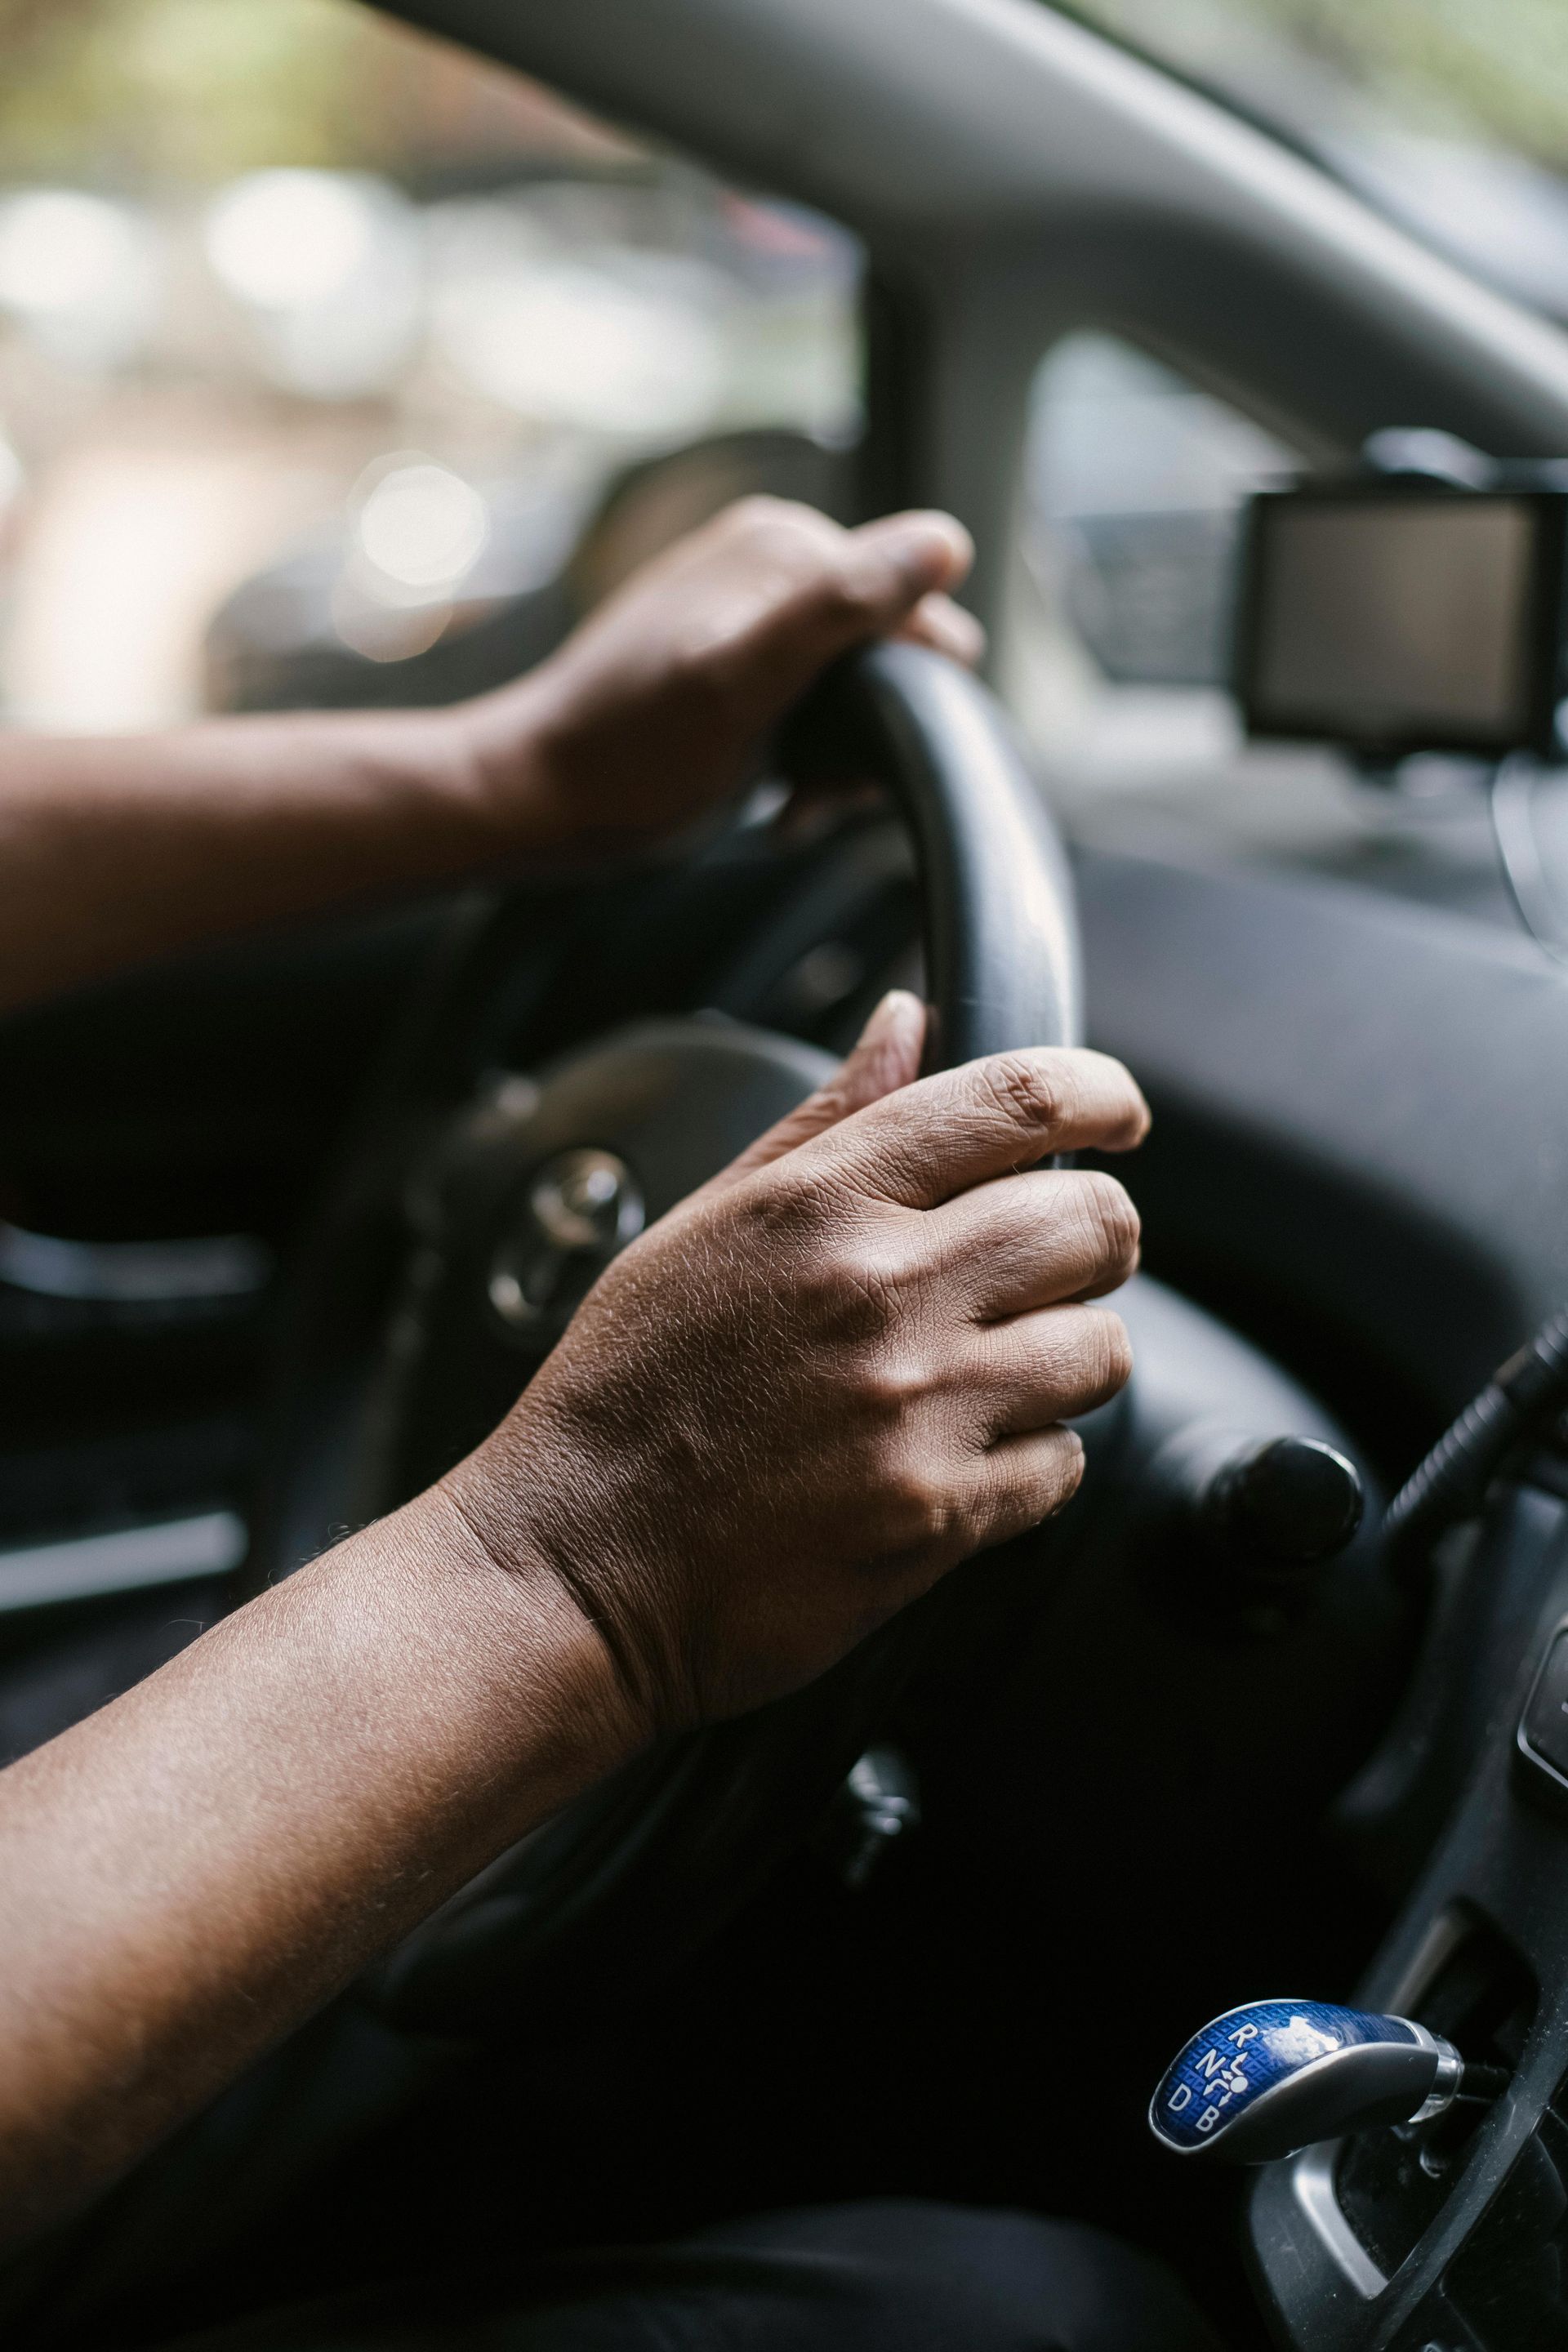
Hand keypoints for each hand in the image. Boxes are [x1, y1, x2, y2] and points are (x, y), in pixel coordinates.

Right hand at [444, 994, 1147, 1739]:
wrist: (573, 1569)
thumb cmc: (624, 1397)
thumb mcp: (702, 1227)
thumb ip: (825, 1122)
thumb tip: (908, 1024)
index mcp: (820, 1201)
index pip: (1019, 1100)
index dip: (1101, 1094)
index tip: (1118, 1114)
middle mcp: (881, 1290)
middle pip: (1093, 1221)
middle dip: (1095, 1236)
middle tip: (1057, 1263)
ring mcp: (918, 1406)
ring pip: (1103, 1347)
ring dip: (1071, 1354)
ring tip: (1000, 1371)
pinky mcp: (938, 1514)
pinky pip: (1063, 1466)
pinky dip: (1033, 1462)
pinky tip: (961, 1456)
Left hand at [459, 497, 983, 856]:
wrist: (536, 798)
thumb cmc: (632, 758)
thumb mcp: (741, 682)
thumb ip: (838, 606)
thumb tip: (945, 545)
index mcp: (787, 545)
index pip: (919, 610)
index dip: (908, 697)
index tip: (847, 764)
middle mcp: (773, 561)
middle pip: (892, 652)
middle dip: (871, 734)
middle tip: (813, 794)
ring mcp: (750, 608)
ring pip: (858, 688)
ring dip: (841, 759)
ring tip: (791, 801)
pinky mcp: (732, 658)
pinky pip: (812, 702)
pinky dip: (808, 757)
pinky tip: (776, 795)